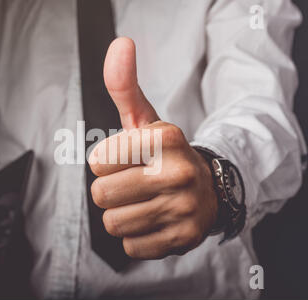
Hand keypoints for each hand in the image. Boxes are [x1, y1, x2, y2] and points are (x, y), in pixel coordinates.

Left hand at [89, 37, 218, 259]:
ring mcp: (184, 208)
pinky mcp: (184, 239)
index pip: (98, 161)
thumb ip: (124, 86)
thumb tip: (120, 43)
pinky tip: (154, 221)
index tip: (124, 161)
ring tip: (143, 203)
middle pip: (101, 195)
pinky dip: (136, 236)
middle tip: (132, 184)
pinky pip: (131, 247)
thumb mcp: (145, 120)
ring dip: (121, 214)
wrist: (209, 188)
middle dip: (109, 191)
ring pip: (113, 223)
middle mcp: (180, 172)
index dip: (105, 162)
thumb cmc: (164, 155)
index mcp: (166, 138)